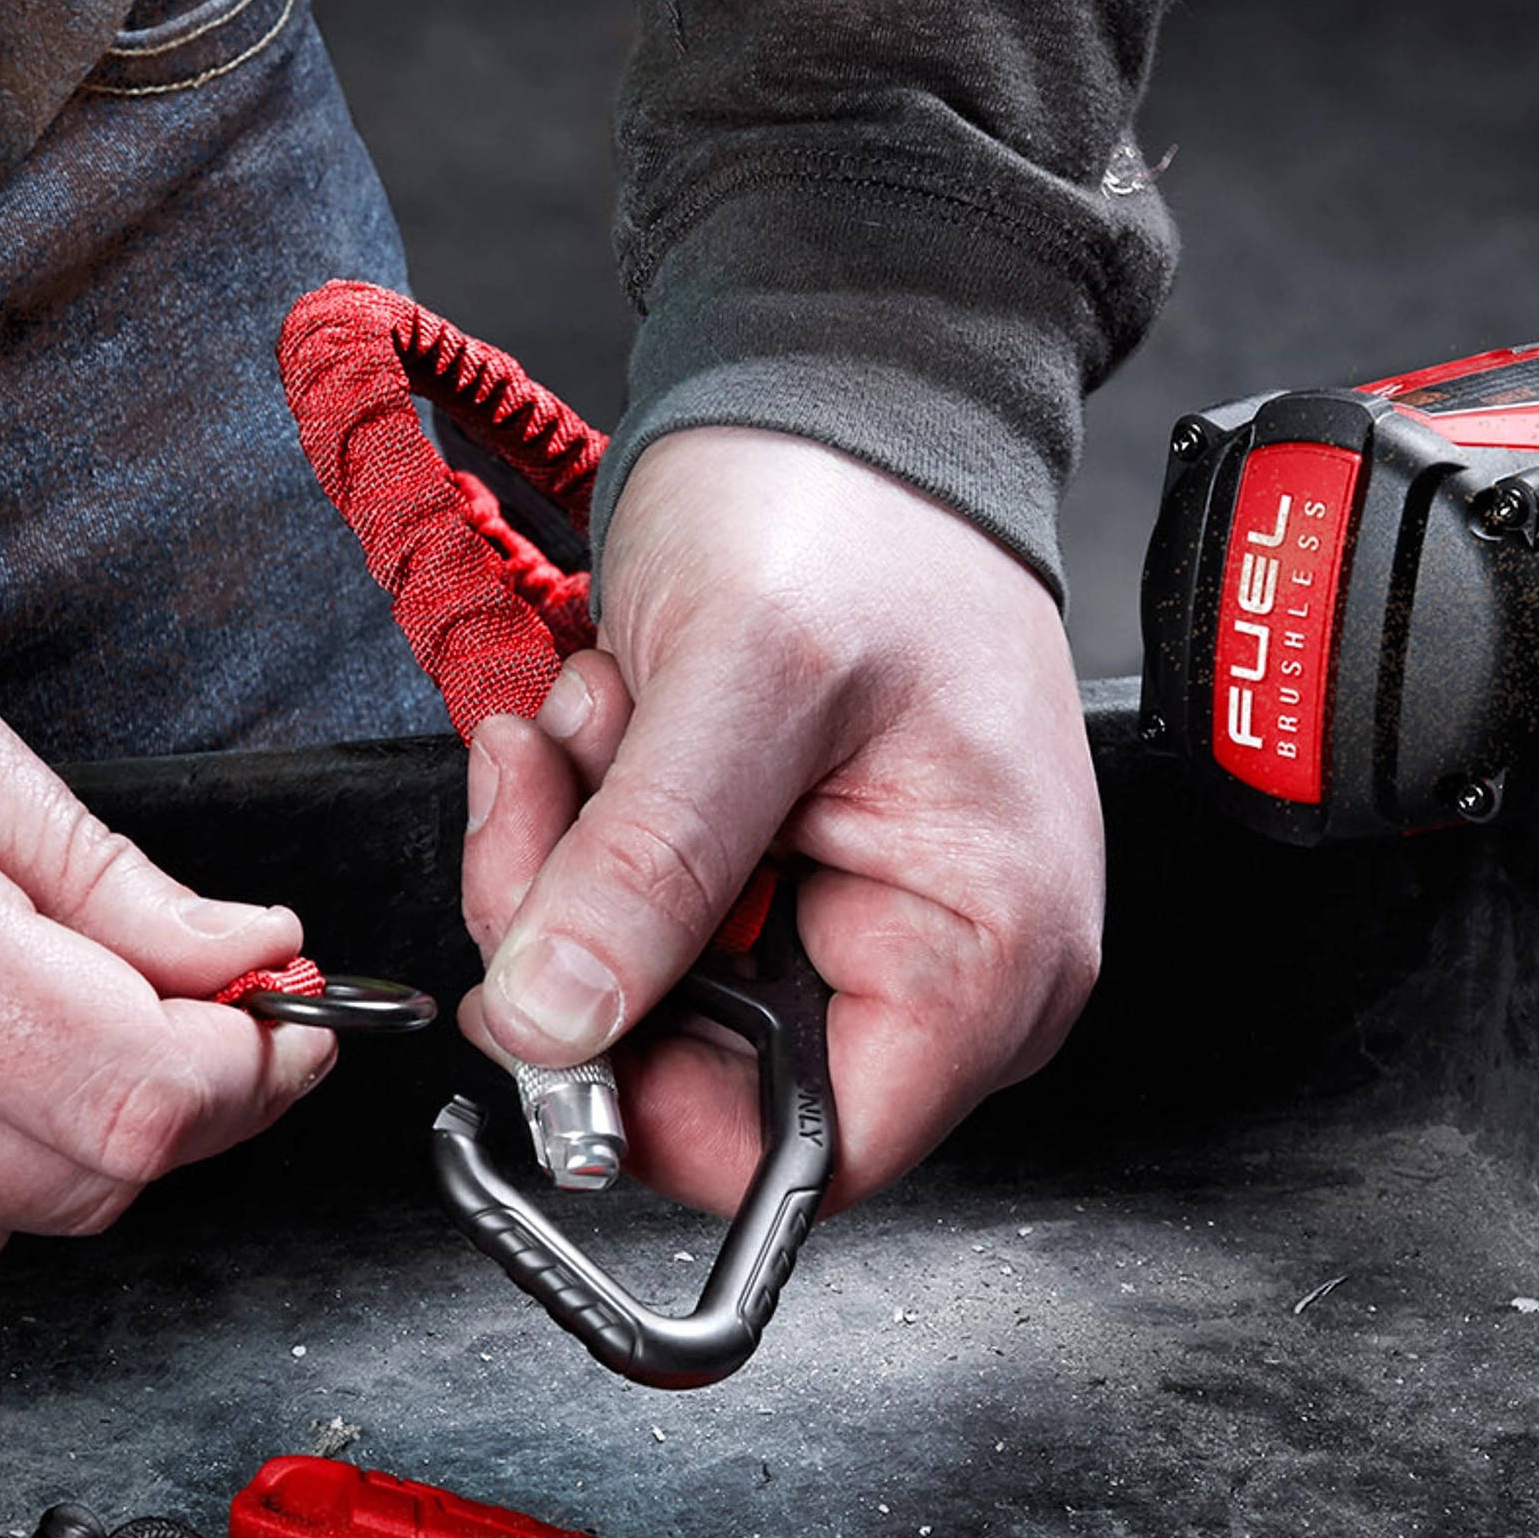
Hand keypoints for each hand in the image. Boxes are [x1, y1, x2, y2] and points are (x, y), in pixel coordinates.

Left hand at [455, 428, 1099, 1208]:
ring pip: (645, 999)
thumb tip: (557, 1026)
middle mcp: (941, 967)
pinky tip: (620, 721)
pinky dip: (593, 831)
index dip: (656, 1112)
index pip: (807, 1158)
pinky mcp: (778, 877)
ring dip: (579, 867)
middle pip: (702, 1078)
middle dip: (588, 944)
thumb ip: (650, 870)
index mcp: (988, 955)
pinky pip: (641, 924)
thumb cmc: (855, 504)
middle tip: (558, 792)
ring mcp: (853, 923)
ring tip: (607, 718)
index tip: (551, 1003)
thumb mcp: (741, 680)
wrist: (848, 379)